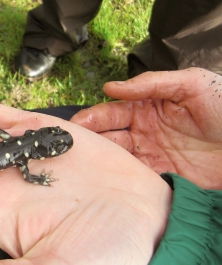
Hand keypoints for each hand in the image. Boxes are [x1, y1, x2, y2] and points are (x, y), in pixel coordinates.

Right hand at [71, 68, 221, 189]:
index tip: (77, 125)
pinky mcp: (164, 178)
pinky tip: (107, 182)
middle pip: (109, 137)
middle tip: (71, 147)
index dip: (93, 117)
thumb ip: (151, 83)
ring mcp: (153, 156)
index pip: (113, 112)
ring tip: (83, 166)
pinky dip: (121, 180)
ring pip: (118, 159)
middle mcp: (145, 132)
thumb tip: (110, 87)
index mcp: (148, 108)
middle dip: (90, 141)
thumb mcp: (193, 84)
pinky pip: (136, 179)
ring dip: (101, 162)